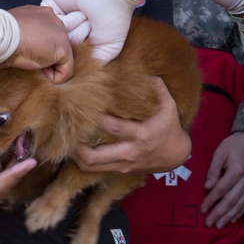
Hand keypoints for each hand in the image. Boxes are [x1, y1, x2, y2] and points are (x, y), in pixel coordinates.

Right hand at [3, 5, 76, 82]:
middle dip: (47, 55)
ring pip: (62, 57)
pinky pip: (66, 70)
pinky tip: (41, 72)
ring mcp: (61, 34)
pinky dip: (55, 77)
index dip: (39, 46)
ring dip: (49, 65)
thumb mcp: (14, 29)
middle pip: (57, 44)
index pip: (47, 33)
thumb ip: (24, 33)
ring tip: (33, 64)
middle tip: (30, 59)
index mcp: (41, 13)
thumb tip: (22, 45)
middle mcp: (54, 19)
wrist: (0, 35)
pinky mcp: (63, 49)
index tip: (27, 52)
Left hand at [41, 0, 137, 62]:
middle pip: (61, 49)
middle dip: (80, 40)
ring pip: (55, 36)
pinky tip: (79, 11)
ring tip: (88, 18)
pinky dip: (67, 19)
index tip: (93, 45)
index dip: (79, 56)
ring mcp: (56, 19)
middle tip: (93, 27)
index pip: (67, 59)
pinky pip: (50, 21)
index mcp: (76, 42)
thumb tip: (74, 77)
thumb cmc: (113, 19)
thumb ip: (93, 64)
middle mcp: (64, 32)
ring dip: (76, 29)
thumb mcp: (109, 49)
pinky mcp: (49, 5)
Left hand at [73, 77, 190, 173]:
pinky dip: (83, 161)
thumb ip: (159, 89)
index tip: (83, 106)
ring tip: (68, 140)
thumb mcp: (170, 107)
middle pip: (94, 156)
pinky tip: (77, 149)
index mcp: (140, 134)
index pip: (113, 128)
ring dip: (76, 155)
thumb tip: (147, 73)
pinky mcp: (120, 171)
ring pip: (91, 167)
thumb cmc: (170, 128)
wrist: (176, 155)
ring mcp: (123, 164)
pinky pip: (96, 170)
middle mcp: (129, 152)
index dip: (96, 119)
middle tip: (67, 130)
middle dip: (77, 146)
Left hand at [202, 131, 243, 228]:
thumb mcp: (220, 152)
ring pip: (239, 205)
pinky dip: (239, 212)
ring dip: (228, 216)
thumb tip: (207, 187)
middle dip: (218, 213)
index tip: (203, 209)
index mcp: (236, 171)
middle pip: (230, 201)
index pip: (221, 190)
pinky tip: (232, 219)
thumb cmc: (233, 144)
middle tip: (209, 223)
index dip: (211, 201)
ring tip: (219, 225)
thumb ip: (213, 170)